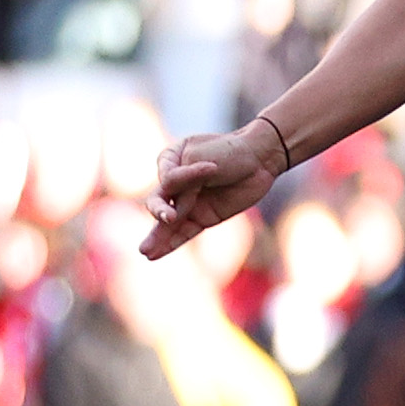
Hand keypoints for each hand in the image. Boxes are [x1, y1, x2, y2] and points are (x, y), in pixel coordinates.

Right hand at [142, 120, 287, 259]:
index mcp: (170, 161)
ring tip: (144, 251)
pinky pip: (184, 233)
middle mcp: (175, 184)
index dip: (185, 175)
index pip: (167, 175)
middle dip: (160, 211)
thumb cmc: (229, 150)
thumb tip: (174, 208)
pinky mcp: (203, 218)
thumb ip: (183, 180)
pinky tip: (155, 254)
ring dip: (157, 237)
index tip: (212, 167)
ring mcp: (189, 203)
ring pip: (168, 223)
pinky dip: (171, 243)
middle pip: (159, 201)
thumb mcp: (199, 155)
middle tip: (168, 217)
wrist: (259, 159)